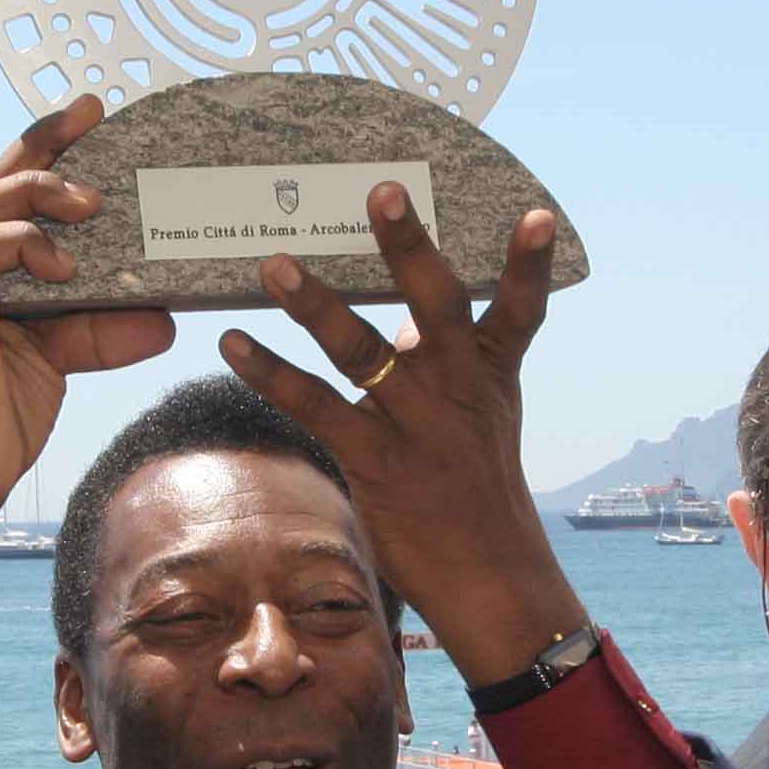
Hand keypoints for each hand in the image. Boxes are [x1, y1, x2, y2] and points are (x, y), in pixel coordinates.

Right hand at [0, 99, 174, 622]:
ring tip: (91, 201)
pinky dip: (19, 247)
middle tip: (92, 117)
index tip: (89, 115)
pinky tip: (65, 261)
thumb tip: (167, 317)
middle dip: (37, 146)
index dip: (39, 150)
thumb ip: (103, 330)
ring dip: (33, 195)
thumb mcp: (62, 362)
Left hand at [220, 189, 583, 681]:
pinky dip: (270, 372)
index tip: (537, 214)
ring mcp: (415, 427)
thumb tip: (402, 315)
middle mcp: (457, 391)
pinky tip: (232, 343)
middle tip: (383, 192)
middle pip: (436, 310)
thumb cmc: (479, 486)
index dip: (529, 263)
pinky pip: (315, 407)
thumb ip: (445, 360)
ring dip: (317, 305)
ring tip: (276, 265)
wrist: (488, 576)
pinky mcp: (372, 461)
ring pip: (364, 352)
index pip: (521, 311)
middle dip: (410, 249)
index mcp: (492, 374)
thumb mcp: (484, 415)